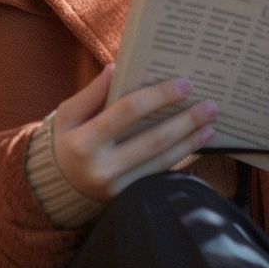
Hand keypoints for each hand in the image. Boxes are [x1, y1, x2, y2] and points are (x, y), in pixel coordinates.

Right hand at [51, 64, 217, 201]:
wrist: (57, 186)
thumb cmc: (66, 140)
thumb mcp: (67, 114)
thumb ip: (92, 92)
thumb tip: (117, 67)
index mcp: (84, 141)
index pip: (127, 112)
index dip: (157, 96)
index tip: (184, 84)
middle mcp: (102, 169)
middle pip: (152, 141)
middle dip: (185, 121)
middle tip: (210, 105)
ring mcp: (117, 189)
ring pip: (162, 162)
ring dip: (190, 142)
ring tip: (211, 125)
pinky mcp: (129, 200)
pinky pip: (160, 176)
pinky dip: (181, 159)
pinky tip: (197, 145)